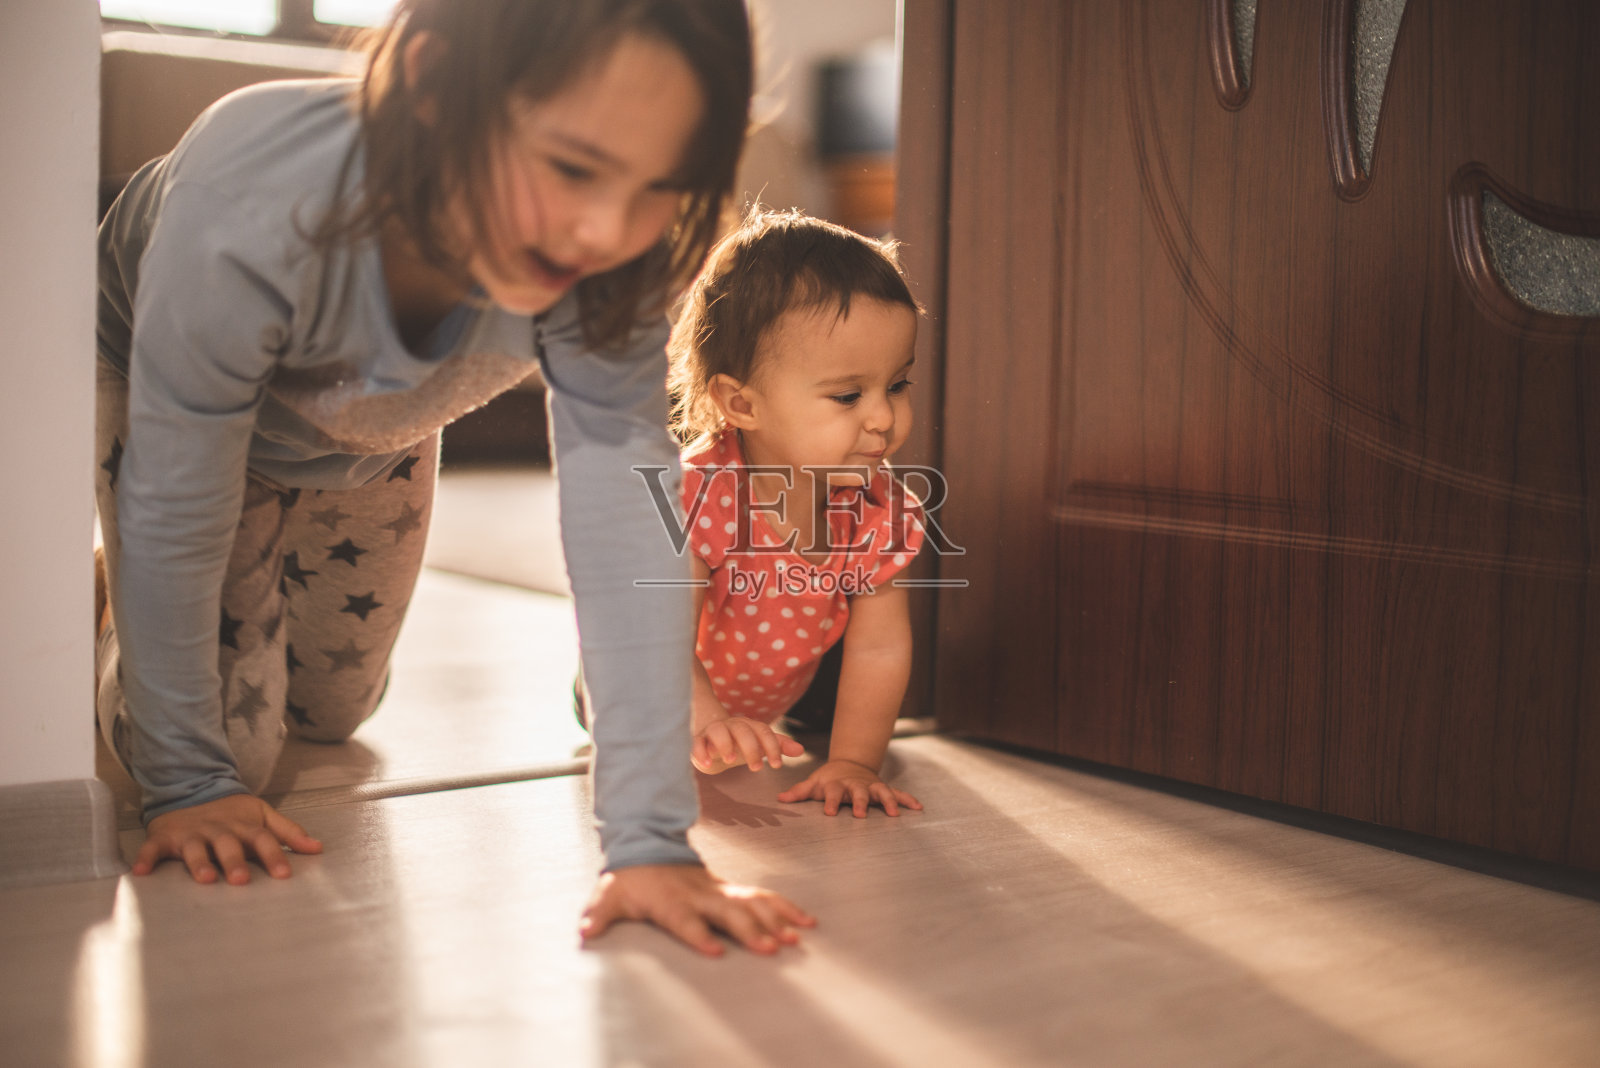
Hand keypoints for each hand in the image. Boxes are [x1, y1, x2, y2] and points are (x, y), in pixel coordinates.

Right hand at [132, 794, 323, 884]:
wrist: (190, 793)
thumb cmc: (232, 815)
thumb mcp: (262, 817)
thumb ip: (288, 833)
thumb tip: (318, 848)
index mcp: (243, 826)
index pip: (262, 840)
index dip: (274, 856)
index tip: (285, 875)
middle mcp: (218, 830)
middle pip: (228, 845)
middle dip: (235, 862)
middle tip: (242, 881)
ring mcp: (191, 834)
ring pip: (194, 849)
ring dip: (199, 863)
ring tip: (205, 879)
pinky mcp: (164, 838)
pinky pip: (153, 849)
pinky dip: (146, 858)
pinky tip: (141, 872)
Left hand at [580, 864, 815, 956]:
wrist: (648, 847)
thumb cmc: (628, 880)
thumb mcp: (608, 896)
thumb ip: (598, 914)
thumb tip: (584, 931)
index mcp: (671, 900)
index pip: (685, 920)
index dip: (698, 935)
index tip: (714, 952)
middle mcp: (700, 894)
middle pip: (728, 912)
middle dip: (751, 930)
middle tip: (772, 948)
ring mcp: (719, 890)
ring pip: (753, 902)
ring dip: (776, 919)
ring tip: (797, 937)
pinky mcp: (731, 891)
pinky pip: (763, 897)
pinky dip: (785, 908)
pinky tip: (805, 922)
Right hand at [692, 715, 803, 773]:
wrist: (710, 741)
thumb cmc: (738, 743)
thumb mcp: (759, 744)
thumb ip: (778, 745)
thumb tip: (801, 750)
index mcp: (749, 726)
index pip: (764, 731)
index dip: (772, 747)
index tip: (777, 765)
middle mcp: (732, 725)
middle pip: (743, 730)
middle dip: (751, 748)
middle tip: (757, 769)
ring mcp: (713, 731)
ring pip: (719, 731)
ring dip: (725, 744)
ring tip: (729, 760)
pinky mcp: (697, 740)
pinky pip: (697, 742)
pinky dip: (700, 751)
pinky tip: (706, 763)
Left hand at [776, 759, 922, 817]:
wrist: (849, 765)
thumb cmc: (829, 779)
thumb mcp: (814, 783)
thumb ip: (799, 792)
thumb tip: (780, 799)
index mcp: (837, 785)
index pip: (833, 792)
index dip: (831, 802)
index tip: (830, 813)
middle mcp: (856, 785)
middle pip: (859, 792)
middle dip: (861, 802)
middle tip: (860, 814)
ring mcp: (871, 786)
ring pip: (882, 792)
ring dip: (888, 801)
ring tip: (894, 813)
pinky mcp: (883, 789)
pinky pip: (897, 794)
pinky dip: (907, 799)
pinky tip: (918, 807)